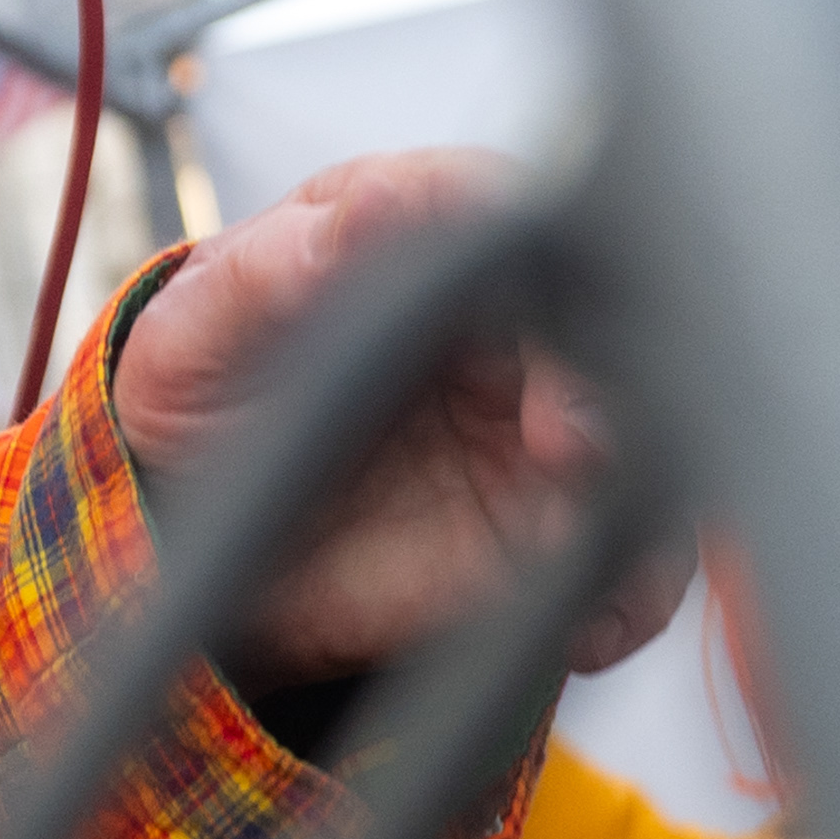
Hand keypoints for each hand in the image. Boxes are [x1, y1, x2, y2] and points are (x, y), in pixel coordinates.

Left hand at [109, 148, 689, 698]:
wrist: (201, 535)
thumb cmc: (201, 398)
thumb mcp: (195, 336)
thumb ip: (275, 269)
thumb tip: (370, 207)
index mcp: (418, 232)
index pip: (498, 208)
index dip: (521, 239)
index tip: (510, 282)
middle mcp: (504, 319)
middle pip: (599, 324)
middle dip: (595, 379)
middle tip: (562, 441)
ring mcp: (543, 419)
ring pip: (644, 438)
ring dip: (634, 487)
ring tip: (575, 540)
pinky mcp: (559, 523)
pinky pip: (632, 561)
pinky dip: (625, 599)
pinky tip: (579, 631)